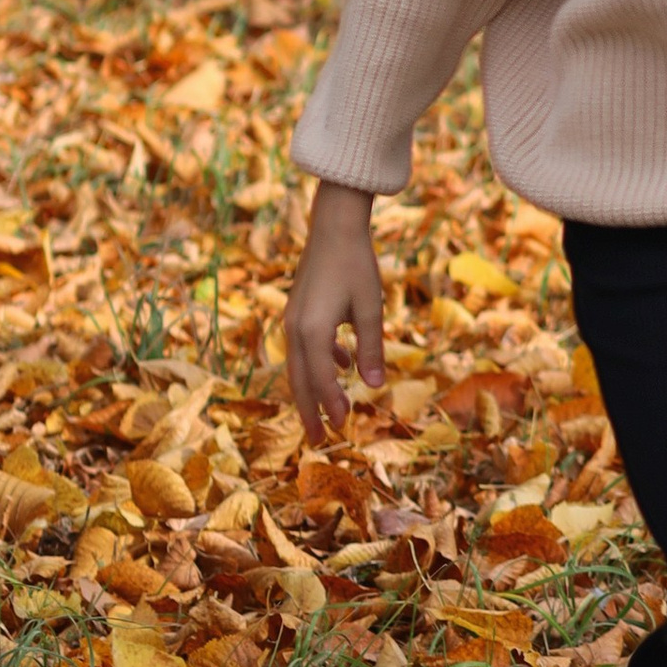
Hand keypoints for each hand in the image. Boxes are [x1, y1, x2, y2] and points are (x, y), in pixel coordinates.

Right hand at [284, 182, 385, 441]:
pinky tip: (342, 365)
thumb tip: (374, 386)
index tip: (344, 425)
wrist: (334, 227)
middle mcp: (295, 329)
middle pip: (301, 380)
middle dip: (311, 411)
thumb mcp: (370, 308)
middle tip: (321, 439)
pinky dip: (320, 362)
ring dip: (313, 391)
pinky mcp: (297, 311)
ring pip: (299, 367)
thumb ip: (372, 348)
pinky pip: (304, 348)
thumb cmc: (356, 265)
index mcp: (312, 330)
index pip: (321, 379)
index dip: (332, 404)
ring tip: (326, 414)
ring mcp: (292, 320)